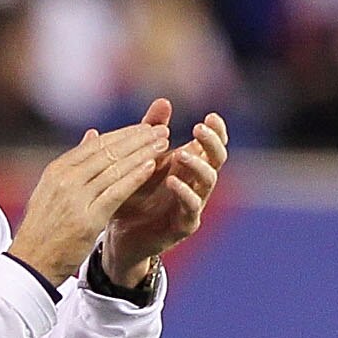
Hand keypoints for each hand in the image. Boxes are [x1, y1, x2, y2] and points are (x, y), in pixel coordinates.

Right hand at [6, 114, 173, 288]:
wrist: (31, 263)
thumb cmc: (44, 229)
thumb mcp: (52, 190)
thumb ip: (74, 163)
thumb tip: (93, 134)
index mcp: (57, 170)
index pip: (96, 144)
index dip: (123, 134)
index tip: (145, 128)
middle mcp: (65, 180)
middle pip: (108, 152)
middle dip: (138, 139)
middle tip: (161, 130)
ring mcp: (76, 199)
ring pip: (115, 168)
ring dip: (142, 153)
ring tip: (163, 144)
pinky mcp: (87, 220)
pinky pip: (117, 192)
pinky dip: (135, 177)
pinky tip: (152, 166)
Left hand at [99, 100, 227, 290]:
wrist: (119, 236)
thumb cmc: (132, 196)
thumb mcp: (139, 160)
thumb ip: (150, 132)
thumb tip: (163, 101)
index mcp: (189, 166)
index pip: (212, 145)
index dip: (217, 131)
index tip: (211, 116)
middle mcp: (196, 183)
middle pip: (217, 159)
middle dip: (212, 143)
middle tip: (199, 129)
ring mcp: (193, 204)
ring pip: (208, 182)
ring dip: (198, 165)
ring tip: (182, 153)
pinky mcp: (183, 225)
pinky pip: (191, 208)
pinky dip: (184, 193)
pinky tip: (173, 181)